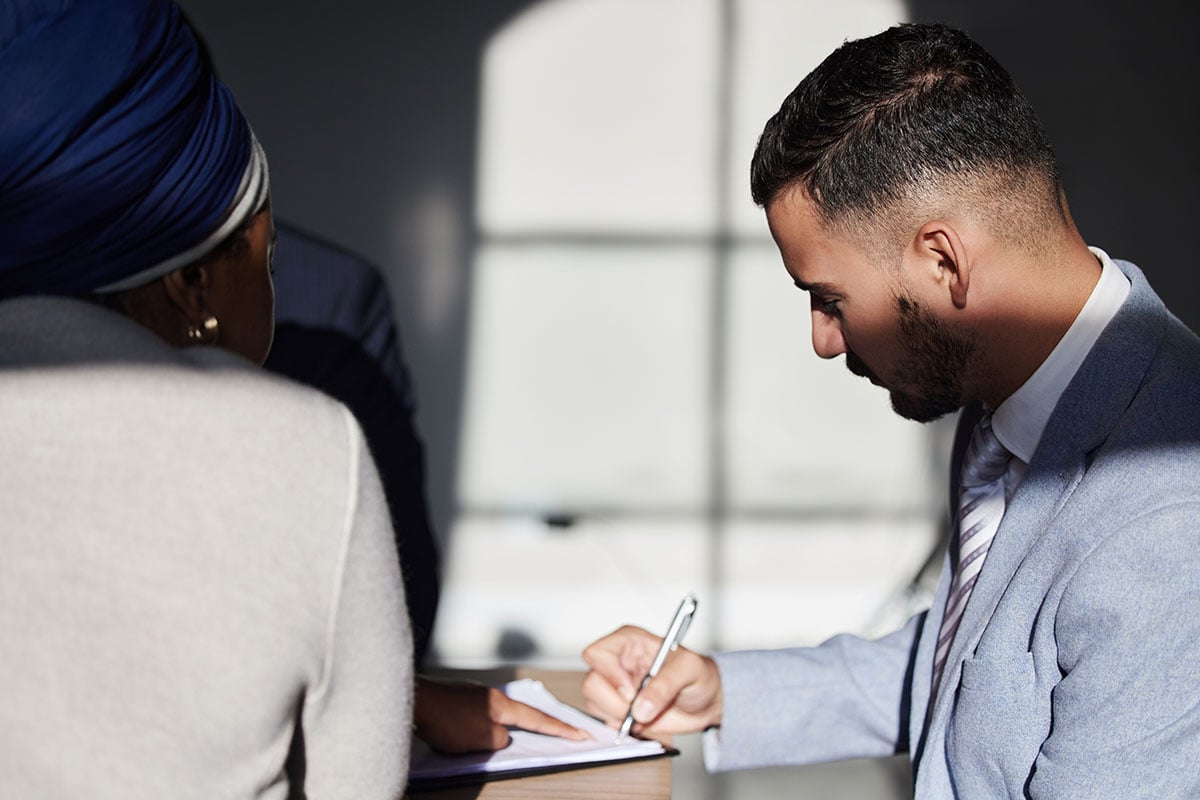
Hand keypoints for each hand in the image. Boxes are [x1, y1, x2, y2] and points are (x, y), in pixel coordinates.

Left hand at [413, 675, 589, 753]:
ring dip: (500, 730)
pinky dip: (480, 728)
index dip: (560, 728)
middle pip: (519, 714)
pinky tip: (470, 735)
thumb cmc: (445, 719)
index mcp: (501, 705)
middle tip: (554, 731)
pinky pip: (477, 717)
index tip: (579, 733)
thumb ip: (500, 740)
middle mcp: (490, 696)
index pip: (537, 719)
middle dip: (535, 725)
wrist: (413, 702)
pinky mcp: (456, 700)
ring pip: (495, 717)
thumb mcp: (482, 740)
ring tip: (498, 740)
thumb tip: (502, 737)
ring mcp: (472, 696)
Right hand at [581, 625, 721, 737]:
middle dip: (616, 702)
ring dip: (620, 716)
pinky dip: (623, 727)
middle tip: (641, 708)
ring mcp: (615, 687)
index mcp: (628, 642)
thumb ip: (665, 685)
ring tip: (647, 714)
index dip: (609, 673)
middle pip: (592, 683)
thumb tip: (640, 708)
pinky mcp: (617, 708)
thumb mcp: (689, 670)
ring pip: (595, 704)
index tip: (631, 690)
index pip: (596, 653)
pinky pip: (605, 721)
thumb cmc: (698, 675)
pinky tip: (644, 721)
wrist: (706, 701)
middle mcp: (617, 663)